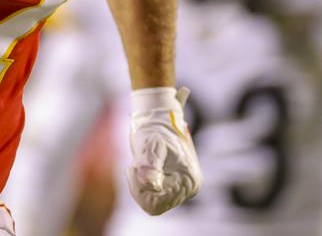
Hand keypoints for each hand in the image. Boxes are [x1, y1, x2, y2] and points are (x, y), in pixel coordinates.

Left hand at [127, 87, 202, 215]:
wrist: (158, 115)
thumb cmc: (155, 127)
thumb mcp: (151, 145)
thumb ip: (150, 166)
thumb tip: (150, 186)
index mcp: (188, 180)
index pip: (156, 204)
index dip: (139, 190)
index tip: (131, 168)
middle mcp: (189, 187)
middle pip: (155, 205)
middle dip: (140, 187)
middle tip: (134, 165)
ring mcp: (183, 186)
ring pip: (154, 201)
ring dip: (141, 185)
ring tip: (139, 164)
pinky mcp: (176, 183)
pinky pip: (155, 194)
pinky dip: (144, 183)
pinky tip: (143, 167)